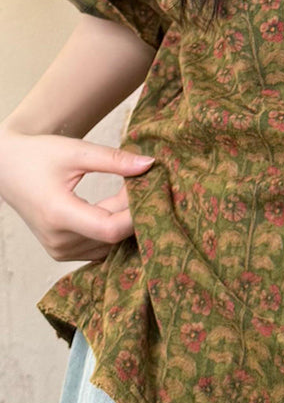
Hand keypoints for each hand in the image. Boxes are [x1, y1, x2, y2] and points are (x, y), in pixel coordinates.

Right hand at [0, 129, 153, 261]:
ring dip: (124, 219)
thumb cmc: (38, 155)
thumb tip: (150, 165)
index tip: (150, 190)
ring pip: (109, 242)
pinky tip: (117, 205)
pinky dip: (112, 227)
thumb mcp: (77, 152)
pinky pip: (99, 245)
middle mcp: (58, 240)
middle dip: (133, 210)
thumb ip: (114, 160)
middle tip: (143, 183)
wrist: (6, 167)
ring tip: (128, 190)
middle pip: (112, 235)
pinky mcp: (62, 251)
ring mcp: (59, 249)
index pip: (110, 229)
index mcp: (58, 215)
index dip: (136, 213)